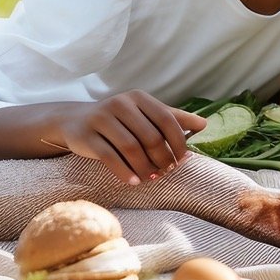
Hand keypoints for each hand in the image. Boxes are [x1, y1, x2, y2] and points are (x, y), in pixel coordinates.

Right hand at [54, 92, 207, 185]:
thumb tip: (204, 124)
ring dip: (145, 167)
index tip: (184, 158)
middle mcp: (120, 104)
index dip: (178, 140)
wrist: (75, 121)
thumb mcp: (145, 114)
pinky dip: (125, 172)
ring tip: (152, 179)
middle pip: (150, 136)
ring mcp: (101, 119)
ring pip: (131, 148)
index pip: (166, 118)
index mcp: (139, 98)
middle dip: (162, 157)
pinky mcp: (86, 136)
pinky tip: (134, 182)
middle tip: (167, 171)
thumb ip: (173, 118)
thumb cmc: (119, 120)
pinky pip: (109, 157)